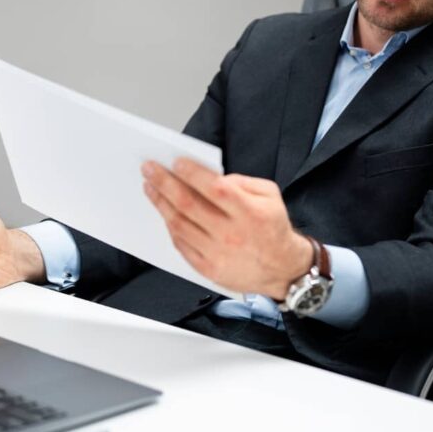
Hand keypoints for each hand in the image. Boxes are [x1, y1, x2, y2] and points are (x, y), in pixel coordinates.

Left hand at [141, 158, 312, 298]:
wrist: (283, 269)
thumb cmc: (273, 227)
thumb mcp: (269, 195)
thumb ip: (242, 182)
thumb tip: (210, 176)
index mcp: (249, 212)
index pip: (214, 188)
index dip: (192, 173)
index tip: (175, 162)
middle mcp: (232, 234)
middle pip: (189, 205)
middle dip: (165, 183)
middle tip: (149, 169)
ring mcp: (218, 254)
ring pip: (180, 225)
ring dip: (161, 203)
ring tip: (150, 187)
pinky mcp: (209, 269)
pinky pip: (181, 245)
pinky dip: (170, 227)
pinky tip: (164, 212)